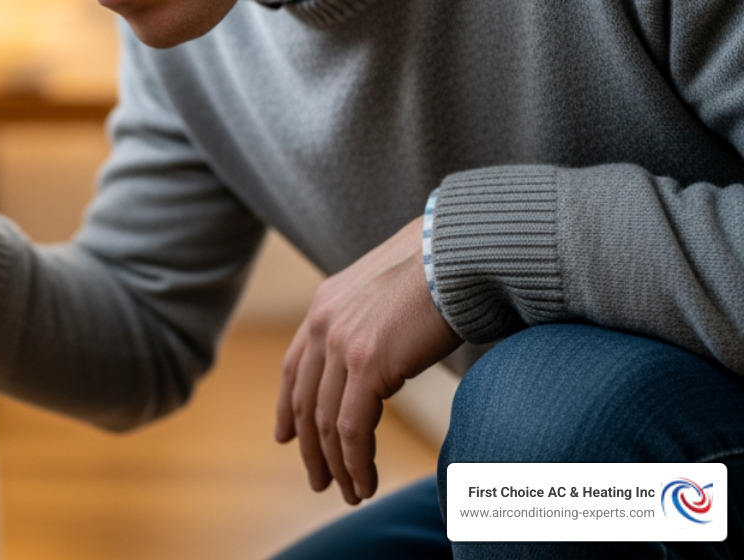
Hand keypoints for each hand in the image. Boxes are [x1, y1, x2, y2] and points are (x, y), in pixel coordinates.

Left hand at [274, 215, 461, 504]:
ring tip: (350, 492)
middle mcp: (323, 324)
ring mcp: (341, 344)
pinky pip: (352, 429)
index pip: (294, 367)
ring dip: (336, 465)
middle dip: (309, 447)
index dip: (287, 407)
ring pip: (325, 422)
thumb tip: (382, 347)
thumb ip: (372, 321)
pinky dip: (357, 463)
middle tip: (319, 480)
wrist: (460, 252)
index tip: (285, 437)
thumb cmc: (440, 270)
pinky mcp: (367, 364)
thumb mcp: (388, 293)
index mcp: (324, 305)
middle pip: (304, 401)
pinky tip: (366, 484)